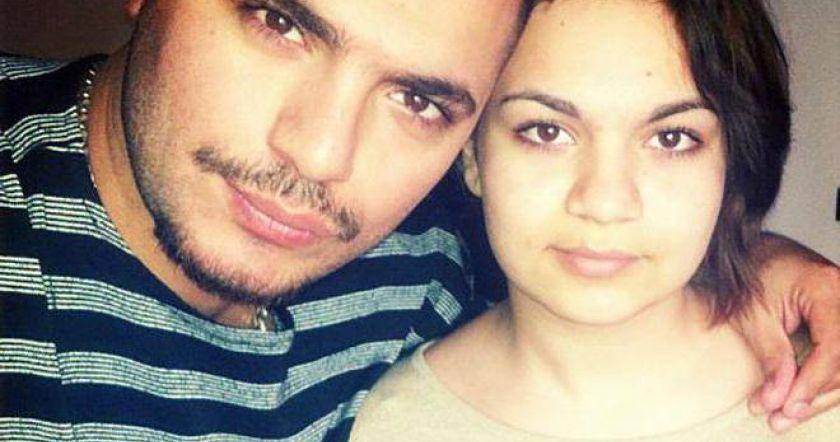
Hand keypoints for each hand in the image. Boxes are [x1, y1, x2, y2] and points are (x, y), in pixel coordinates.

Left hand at [734, 234, 839, 432]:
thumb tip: (776, 398)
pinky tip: (800, 401)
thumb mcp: (753, 315)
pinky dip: (822, 384)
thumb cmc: (751, 276)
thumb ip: (770, 355)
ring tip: (784, 416)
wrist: (755, 256)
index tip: (789, 405)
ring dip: (819, 396)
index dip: (813, 381)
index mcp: (826, 288)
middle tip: (782, 418)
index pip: (834, 345)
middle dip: (814, 395)